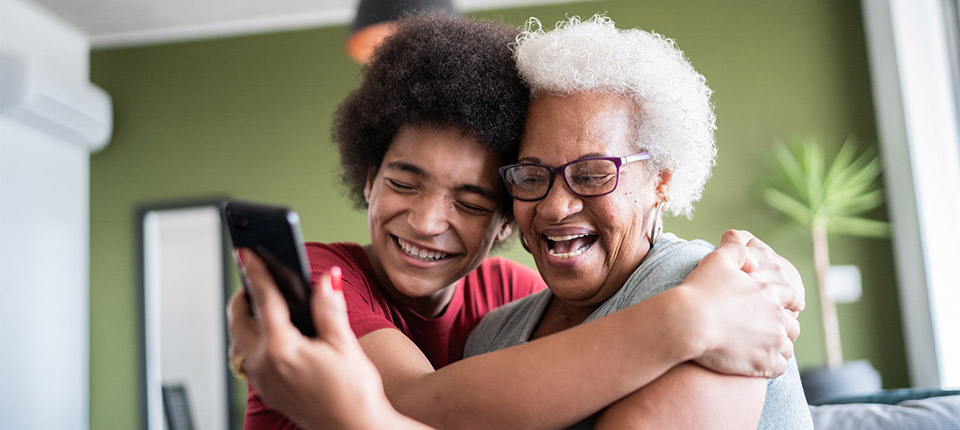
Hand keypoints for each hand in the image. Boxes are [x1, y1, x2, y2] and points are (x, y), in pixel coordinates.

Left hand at [228, 249, 427, 429]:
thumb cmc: (355, 393)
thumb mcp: (344, 344)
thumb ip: (329, 308)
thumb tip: (326, 279)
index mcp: (282, 350)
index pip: (264, 300)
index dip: (257, 272)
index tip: (248, 252)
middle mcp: (265, 367)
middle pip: (239, 320)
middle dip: (244, 295)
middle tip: (254, 275)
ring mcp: (264, 382)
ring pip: (241, 341)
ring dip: (246, 318)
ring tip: (261, 301)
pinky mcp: (269, 393)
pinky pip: (250, 359)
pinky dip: (254, 339)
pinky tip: (272, 333)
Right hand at [680, 241, 800, 377]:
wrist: (688, 322)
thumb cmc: (699, 290)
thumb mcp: (717, 259)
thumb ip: (737, 250)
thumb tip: (753, 258)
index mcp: (769, 292)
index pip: (791, 296)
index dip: (788, 300)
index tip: (788, 305)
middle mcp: (777, 317)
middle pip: (792, 324)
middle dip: (784, 326)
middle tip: (773, 329)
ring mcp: (772, 341)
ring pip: (787, 347)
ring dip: (779, 347)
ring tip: (765, 348)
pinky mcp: (764, 363)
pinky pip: (780, 367)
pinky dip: (773, 365)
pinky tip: (761, 363)